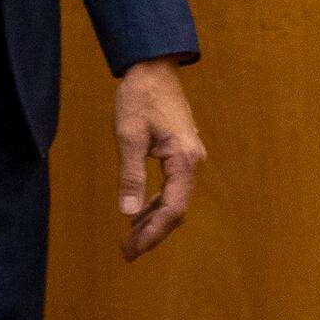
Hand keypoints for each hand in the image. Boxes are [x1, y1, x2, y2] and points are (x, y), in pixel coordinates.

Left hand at [112, 59, 206, 259]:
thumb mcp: (128, 137)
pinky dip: (156, 203)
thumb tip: (128, 212)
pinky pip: (173, 187)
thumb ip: (130, 176)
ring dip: (154, 220)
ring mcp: (190, 157)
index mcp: (184, 159)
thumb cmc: (140, 98)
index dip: (152, 232)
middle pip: (177, 209)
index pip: (172, 208)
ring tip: (129, 238)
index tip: (132, 249)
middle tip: (126, 252)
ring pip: (175, 200)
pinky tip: (139, 212)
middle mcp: (193, 161)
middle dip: (152, 232)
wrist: (154, 68)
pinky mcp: (182, 153)